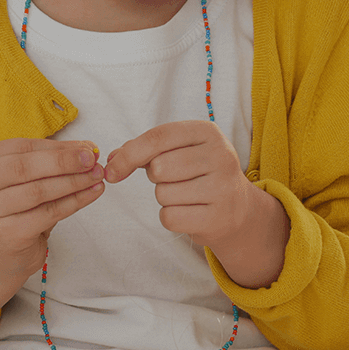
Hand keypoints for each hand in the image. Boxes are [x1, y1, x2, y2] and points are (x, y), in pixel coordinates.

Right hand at [0, 138, 103, 291]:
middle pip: (25, 167)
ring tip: (96, 176)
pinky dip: (74, 202)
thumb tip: (87, 148)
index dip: (57, 147)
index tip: (86, 147)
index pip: (22, 148)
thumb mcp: (28, 181)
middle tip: (91, 159)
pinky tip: (91, 194)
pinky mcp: (6, 234)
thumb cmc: (16, 212)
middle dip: (63, 161)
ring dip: (73, 182)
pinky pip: (48, 213)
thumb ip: (51, 162)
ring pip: (38, 191)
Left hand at [102, 122, 254, 251]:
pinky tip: (189, 212)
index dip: (129, 154)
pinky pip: (170, 217)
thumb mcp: (179, 150)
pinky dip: (170, 217)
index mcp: (208, 132)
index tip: (112, 170)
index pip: (158, 137)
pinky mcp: (218, 217)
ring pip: (163, 194)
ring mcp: (223, 188)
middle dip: (156, 177)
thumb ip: (144, 149)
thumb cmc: (199, 174)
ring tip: (187, 195)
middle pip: (159, 168)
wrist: (237, 208)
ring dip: (165, 198)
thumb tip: (111, 161)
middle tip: (175, 179)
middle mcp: (221, 156)